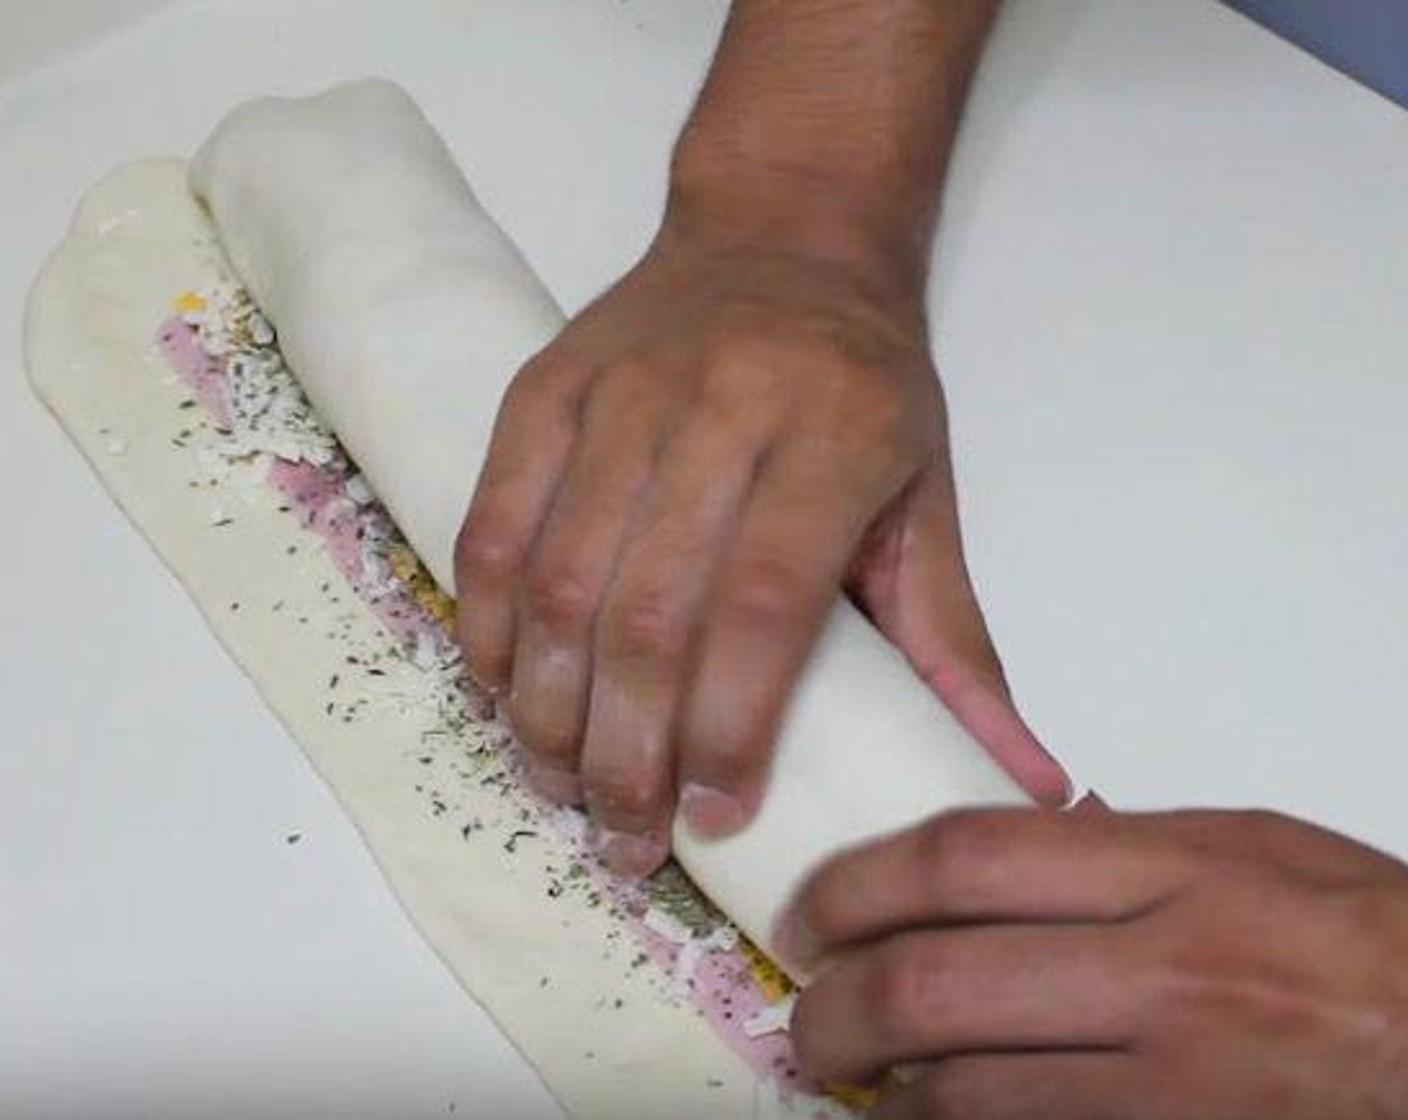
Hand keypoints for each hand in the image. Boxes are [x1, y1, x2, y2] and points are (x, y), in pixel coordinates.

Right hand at [454, 201, 1067, 875]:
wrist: (780, 233)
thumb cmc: (864, 383)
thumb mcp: (930, 497)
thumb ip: (960, 645)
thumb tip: (1031, 784)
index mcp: (835, 437)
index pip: (766, 603)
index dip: (730, 723)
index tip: (717, 814)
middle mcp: (722, 407)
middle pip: (649, 607)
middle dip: (625, 746)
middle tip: (624, 834)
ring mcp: (620, 393)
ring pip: (560, 574)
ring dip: (546, 702)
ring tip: (558, 784)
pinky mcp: (545, 386)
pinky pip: (495, 520)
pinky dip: (489, 620)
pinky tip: (502, 688)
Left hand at [784, 806, 1407, 1118]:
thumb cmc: (1366, 933)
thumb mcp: (1251, 844)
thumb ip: (1123, 840)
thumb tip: (1008, 840)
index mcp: (1170, 869)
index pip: (963, 860)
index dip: (857, 882)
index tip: (810, 910)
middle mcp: (1159, 973)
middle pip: (936, 984)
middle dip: (836, 1006)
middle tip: (806, 1015)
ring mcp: (1168, 1082)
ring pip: (967, 1093)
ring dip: (884, 1090)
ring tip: (851, 1075)